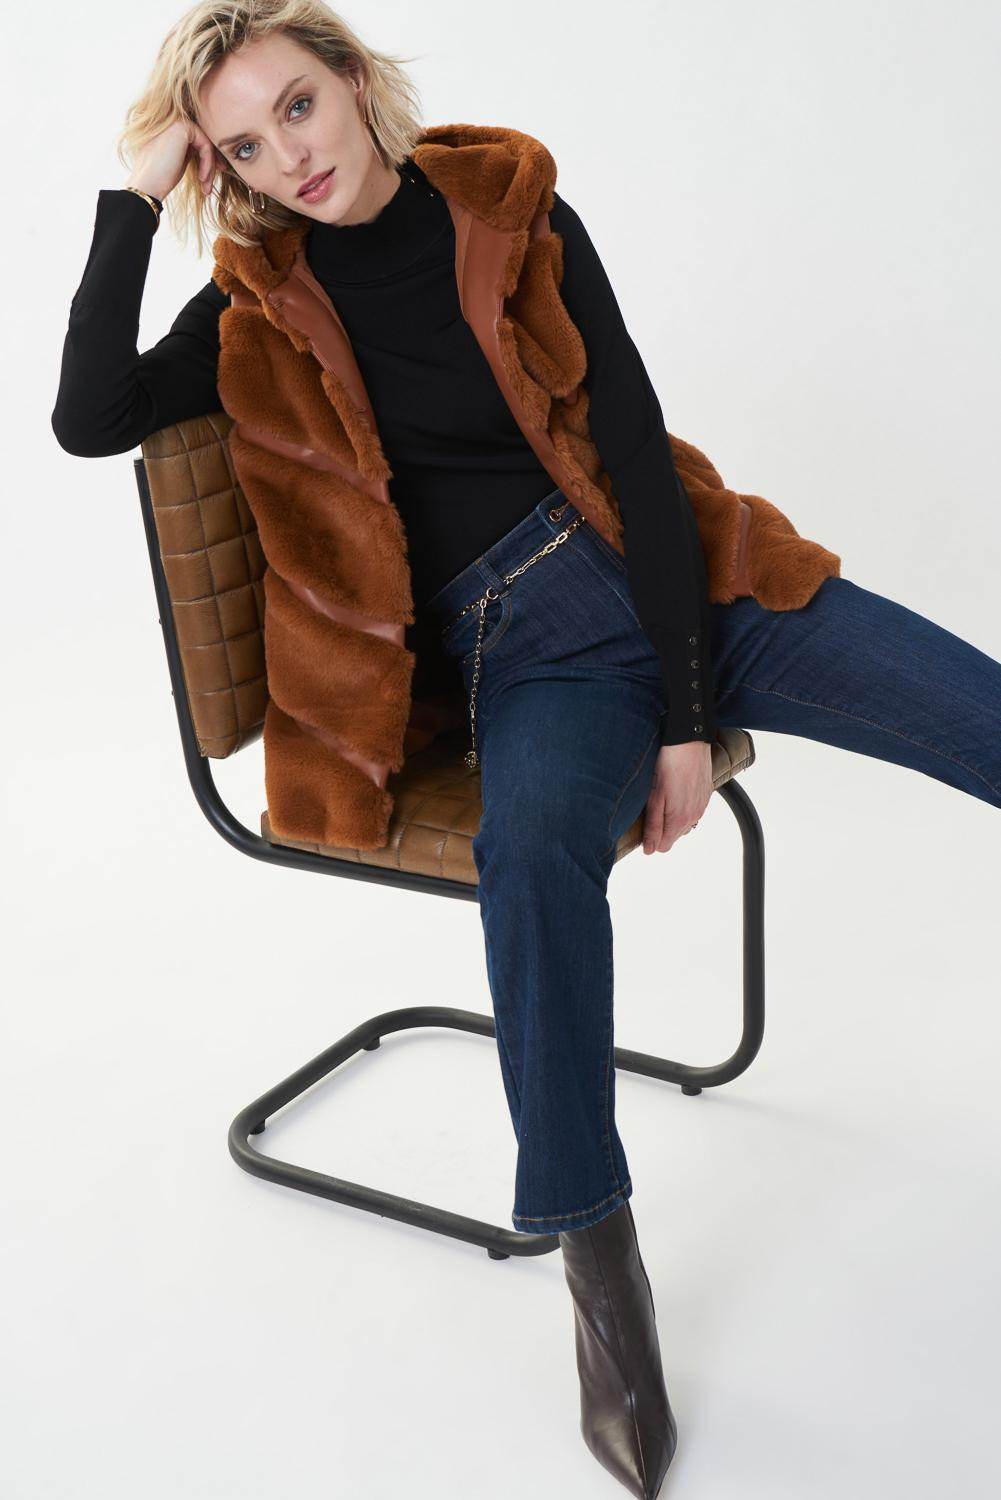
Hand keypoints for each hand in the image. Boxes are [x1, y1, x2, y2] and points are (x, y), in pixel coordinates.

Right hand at [124, 118, 219, 202]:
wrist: (146, 185)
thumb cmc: (160, 179)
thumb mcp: (177, 161)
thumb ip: (189, 151)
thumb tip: (210, 152)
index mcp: (169, 130)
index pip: (195, 141)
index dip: (206, 161)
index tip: (208, 180)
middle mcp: (171, 121)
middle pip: (202, 141)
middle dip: (211, 164)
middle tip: (211, 186)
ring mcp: (175, 121)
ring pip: (205, 143)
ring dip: (210, 167)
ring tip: (206, 187)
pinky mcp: (181, 127)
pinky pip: (205, 145)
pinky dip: (208, 163)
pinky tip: (202, 178)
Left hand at [641, 740, 713, 854]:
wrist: (689, 740)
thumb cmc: (669, 764)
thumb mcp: (654, 797)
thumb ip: (653, 826)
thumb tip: (649, 850)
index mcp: (680, 820)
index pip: (663, 846)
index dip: (650, 838)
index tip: (642, 822)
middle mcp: (694, 816)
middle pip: (673, 836)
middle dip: (660, 828)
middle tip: (650, 806)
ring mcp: (701, 805)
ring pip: (683, 823)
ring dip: (671, 816)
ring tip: (663, 795)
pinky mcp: (705, 794)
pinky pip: (691, 809)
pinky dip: (681, 805)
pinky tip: (674, 789)